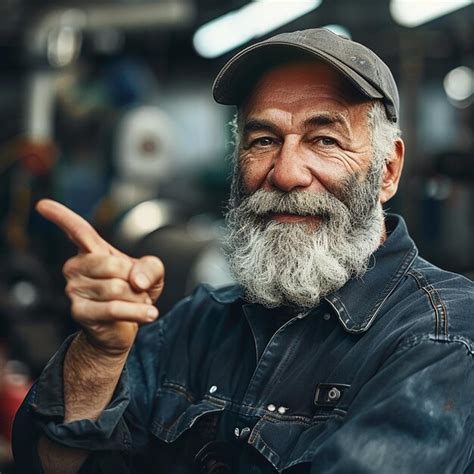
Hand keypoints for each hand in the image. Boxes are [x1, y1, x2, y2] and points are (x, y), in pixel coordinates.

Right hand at [36, 199, 164, 355]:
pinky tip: (149, 314)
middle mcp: (76, 267)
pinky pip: (115, 308)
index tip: (43, 206)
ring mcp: (74, 290)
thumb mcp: (151, 273)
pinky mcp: (80, 312)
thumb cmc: (134, 293)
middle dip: (134, 280)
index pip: (78, 230)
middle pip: (113, 265)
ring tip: (133, 302)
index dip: (62, 217)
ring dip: (137, 298)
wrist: (128, 325)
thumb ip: (151, 267)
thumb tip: (135, 280)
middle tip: (135, 289)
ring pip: (118, 288)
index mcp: (91, 251)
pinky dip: (137, 312)